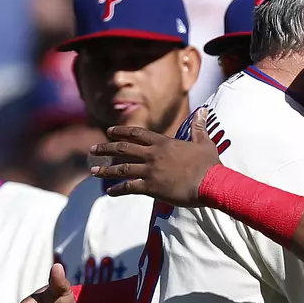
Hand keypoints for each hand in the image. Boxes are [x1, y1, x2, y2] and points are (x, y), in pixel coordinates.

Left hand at [89, 107, 219, 206]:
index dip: (121, 132)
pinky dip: (118, 190)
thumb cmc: (209, 164)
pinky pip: (129, 187)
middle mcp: (153, 155)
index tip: (108, 132)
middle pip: (123, 149)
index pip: (137, 134)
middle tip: (93, 150)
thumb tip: (203, 110)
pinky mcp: (151, 187)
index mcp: (163, 143)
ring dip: (106, 170)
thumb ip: (199, 127)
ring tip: (93, 171)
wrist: (211, 183)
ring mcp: (150, 171)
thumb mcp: (204, 142)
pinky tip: (110, 192)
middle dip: (106, 148)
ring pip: (122, 168)